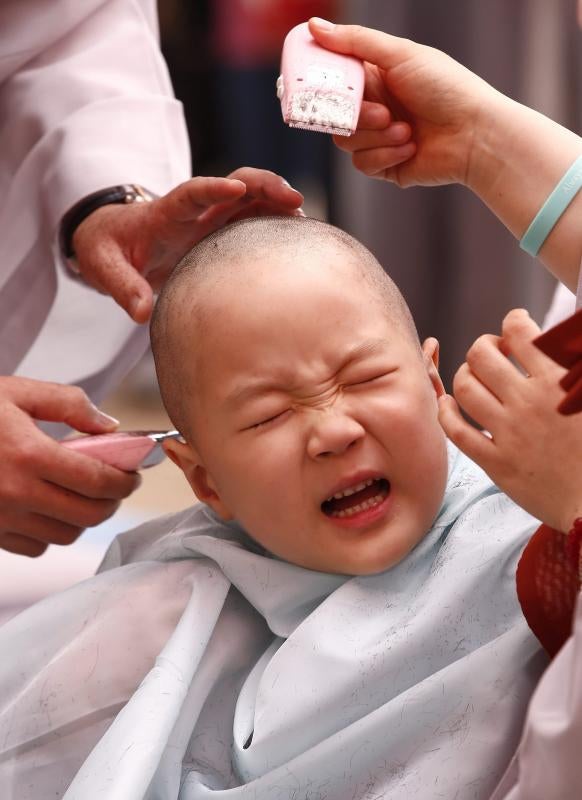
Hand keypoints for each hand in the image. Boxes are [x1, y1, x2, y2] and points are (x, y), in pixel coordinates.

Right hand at [0, 377, 139, 556]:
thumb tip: (110, 426)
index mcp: (29, 454)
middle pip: (89, 514)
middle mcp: (16, 492)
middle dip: (112, 502)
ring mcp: (0, 518)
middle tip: (117, 486)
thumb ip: (69, 403)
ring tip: (85, 495)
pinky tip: (49, 507)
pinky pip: (36, 546)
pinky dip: (52, 531)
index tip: (134, 475)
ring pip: (66, 534)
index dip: (126, 482)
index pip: (99, 480)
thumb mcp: (16, 392)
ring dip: (84, 518)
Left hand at [72, 168, 303, 322]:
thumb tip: (141, 313)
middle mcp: (194, 211)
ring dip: (278, 203)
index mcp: (165, 213)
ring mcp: (211, 220)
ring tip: (305, 223)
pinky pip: (253, 221)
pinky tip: (296, 240)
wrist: (112, 240)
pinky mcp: (220, 233)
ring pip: (252, 200)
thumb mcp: (103, 267)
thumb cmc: (106, 249)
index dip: (214, 188)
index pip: (192, 193)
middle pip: (236, 185)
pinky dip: (276, 224)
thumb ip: (123, 287)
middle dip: (266, 186)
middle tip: (295, 200)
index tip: (237, 188)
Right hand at [308, 18, 498, 186]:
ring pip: (346, 141)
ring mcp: (378, 138)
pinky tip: (410, 147)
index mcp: (375, 77)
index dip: (322, 83)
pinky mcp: (385, 165)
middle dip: (358, 115)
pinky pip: (362, 164)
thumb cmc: (446, 88)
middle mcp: (374, 107)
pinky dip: (385, 155)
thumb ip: (355, 41)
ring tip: (406, 130)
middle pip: (334, 114)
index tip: (312, 85)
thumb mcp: (401, 54)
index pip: (333, 80)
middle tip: (382, 112)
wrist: (474, 134)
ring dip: (376, 136)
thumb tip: (314, 25)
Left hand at [439, 309, 581, 531]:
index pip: (519, 332)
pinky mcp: (494, 462)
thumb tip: (568, 345)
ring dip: (465, 374)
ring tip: (475, 377)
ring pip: (464, 387)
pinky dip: (447, 413)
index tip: (516, 325)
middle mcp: (526, 403)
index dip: (514, 322)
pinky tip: (450, 405)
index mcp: (556, 382)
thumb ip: (578, 369)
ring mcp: (507, 433)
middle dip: (484, 346)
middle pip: (481, 355)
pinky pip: (456, 431)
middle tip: (494, 352)